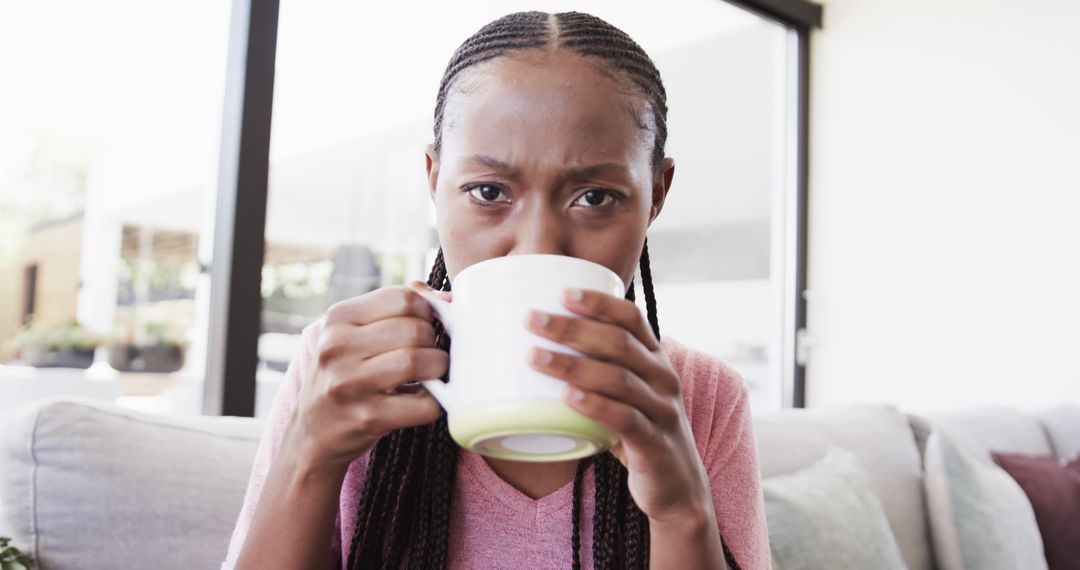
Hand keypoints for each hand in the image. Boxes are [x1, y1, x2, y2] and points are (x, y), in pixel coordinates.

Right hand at [283, 283, 448, 475]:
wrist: (312, 433)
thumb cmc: (345, 376)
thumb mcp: (354, 334)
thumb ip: (395, 309)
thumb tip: (446, 297)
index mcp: (338, 318)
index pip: (404, 298)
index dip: (426, 311)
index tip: (423, 326)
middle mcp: (338, 347)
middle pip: (415, 329)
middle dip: (433, 342)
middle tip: (426, 355)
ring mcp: (350, 384)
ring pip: (418, 361)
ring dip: (437, 369)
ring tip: (429, 375)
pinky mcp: (367, 418)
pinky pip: (424, 404)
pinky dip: (434, 403)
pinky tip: (421, 400)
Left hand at [524, 288, 714, 524]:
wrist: (678, 485)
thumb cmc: (638, 432)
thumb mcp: (625, 394)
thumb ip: (598, 370)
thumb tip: (540, 347)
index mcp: (655, 359)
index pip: (632, 317)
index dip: (599, 302)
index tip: (563, 293)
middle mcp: (663, 378)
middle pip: (618, 343)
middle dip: (572, 328)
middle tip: (532, 320)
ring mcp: (662, 411)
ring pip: (618, 379)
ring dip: (573, 365)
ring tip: (535, 357)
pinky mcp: (655, 444)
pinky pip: (625, 420)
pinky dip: (595, 405)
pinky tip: (567, 397)